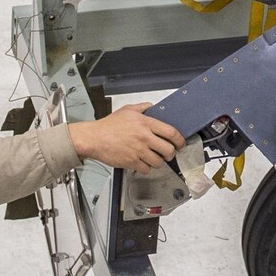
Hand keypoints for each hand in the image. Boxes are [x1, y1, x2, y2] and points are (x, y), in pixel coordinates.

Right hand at [69, 105, 184, 172]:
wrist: (94, 138)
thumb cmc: (108, 125)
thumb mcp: (127, 110)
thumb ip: (142, 107)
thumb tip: (153, 107)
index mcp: (145, 123)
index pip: (171, 132)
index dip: (180, 140)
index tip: (181, 143)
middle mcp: (144, 137)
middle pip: (168, 149)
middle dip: (171, 153)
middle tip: (168, 153)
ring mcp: (138, 151)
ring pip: (159, 161)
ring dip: (159, 161)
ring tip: (154, 158)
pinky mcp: (131, 162)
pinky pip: (146, 169)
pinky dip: (146, 168)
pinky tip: (143, 163)